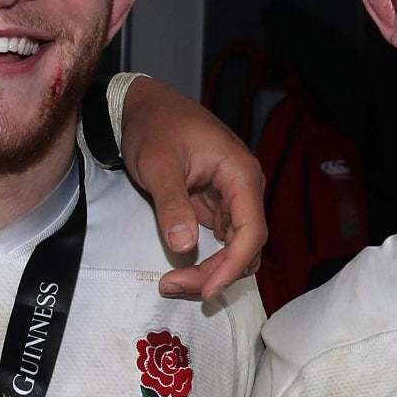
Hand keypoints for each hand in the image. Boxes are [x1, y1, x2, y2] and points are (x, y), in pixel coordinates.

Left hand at [118, 80, 265, 300]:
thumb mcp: (157, 165)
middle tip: (172, 286)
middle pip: (245, 247)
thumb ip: (172, 204)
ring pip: (234, 249)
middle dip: (215, 273)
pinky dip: (204, 261)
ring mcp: (232, 199)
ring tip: (172, 283)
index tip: (207, 289)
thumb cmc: (154, 127)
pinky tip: (180, 271)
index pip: (252, 232)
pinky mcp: (217, 206)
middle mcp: (245, 189)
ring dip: (210, 271)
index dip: (233, 266)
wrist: (144, 107)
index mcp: (241, 175)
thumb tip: (184, 247)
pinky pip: (220, 242)